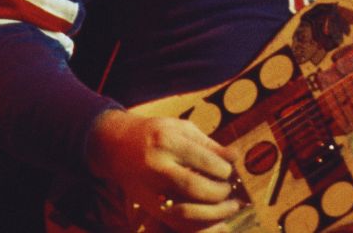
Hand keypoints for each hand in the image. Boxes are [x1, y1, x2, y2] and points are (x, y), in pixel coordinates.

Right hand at [87, 110, 241, 231]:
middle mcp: (157, 166)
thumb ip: (208, 144)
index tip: (229, 171)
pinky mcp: (148, 205)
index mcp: (167, 141)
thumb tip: (235, 157)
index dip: (223, 169)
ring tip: (227, 207)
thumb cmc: (156, 133)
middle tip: (228, 190)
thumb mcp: (181, 129)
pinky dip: (197, 224)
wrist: (117, 146)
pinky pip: (175, 222)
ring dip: (212, 213)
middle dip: (219, 192)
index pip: (204, 160)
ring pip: (185, 211)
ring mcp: (150, 189)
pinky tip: (211, 218)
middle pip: (194, 187)